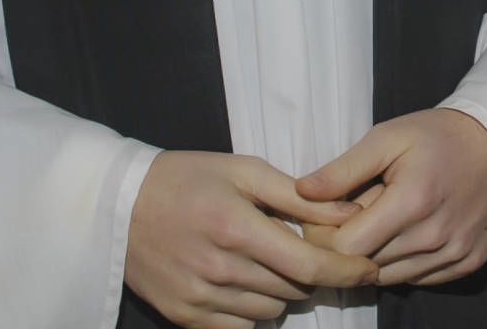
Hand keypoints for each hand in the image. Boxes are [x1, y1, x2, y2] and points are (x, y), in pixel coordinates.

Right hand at [125, 150, 377, 327]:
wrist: (117, 205)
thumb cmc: (188, 178)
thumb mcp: (245, 171)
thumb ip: (300, 197)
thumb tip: (350, 214)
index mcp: (237, 227)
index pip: (310, 265)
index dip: (348, 271)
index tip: (369, 269)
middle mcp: (220, 269)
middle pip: (295, 289)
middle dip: (310, 272)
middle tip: (299, 248)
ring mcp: (200, 298)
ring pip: (272, 312)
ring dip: (281, 291)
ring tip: (264, 262)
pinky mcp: (185, 317)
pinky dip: (252, 311)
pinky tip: (243, 283)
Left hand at [297, 108, 486, 286]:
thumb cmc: (436, 136)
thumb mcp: (386, 137)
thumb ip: (342, 169)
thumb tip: (301, 193)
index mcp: (412, 200)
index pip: (347, 247)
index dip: (328, 235)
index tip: (330, 216)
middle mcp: (435, 236)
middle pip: (366, 265)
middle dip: (352, 245)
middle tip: (359, 214)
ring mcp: (455, 253)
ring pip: (389, 278)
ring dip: (377, 257)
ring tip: (384, 222)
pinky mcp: (468, 263)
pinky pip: (418, 280)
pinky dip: (405, 263)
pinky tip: (409, 233)